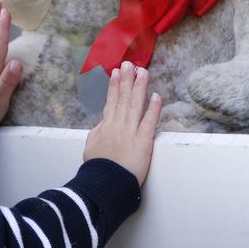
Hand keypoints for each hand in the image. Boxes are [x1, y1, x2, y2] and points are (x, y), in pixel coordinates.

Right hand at [83, 61, 161, 186]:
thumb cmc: (97, 169)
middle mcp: (118, 125)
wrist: (104, 184)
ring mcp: (130, 132)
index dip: (114, 86)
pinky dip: (153, 109)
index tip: (117, 72)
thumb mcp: (91, 147)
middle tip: (129, 63)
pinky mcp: (143, 143)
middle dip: (126, 79)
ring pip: (135, 105)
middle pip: (123, 97)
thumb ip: (97, 133)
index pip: (111, 101)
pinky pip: (149, 122)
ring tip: (143, 71)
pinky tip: (157, 96)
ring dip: (139, 86)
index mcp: (105, 127)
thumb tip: (102, 124)